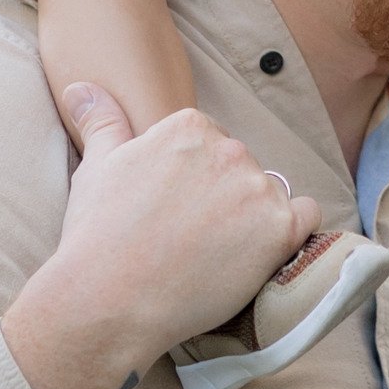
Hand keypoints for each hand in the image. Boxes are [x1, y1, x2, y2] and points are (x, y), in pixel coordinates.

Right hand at [2, 86, 320, 388]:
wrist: (109, 302)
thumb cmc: (98, 237)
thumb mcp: (96, 167)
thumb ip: (101, 120)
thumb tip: (81, 86)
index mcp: (190, 127)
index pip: (212, 144)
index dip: (194, 181)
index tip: (174, 208)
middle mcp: (229, 149)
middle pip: (241, 169)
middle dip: (223, 197)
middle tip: (190, 236)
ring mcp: (257, 188)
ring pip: (270, 194)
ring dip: (253, 218)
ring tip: (215, 253)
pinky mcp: (280, 229)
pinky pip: (307, 218)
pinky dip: (291, 233)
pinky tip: (260, 253)